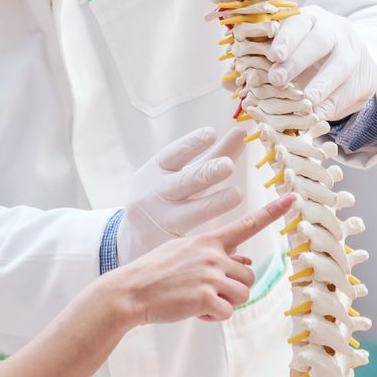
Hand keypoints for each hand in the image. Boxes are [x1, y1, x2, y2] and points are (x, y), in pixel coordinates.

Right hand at [109, 194, 296, 324]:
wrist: (129, 292)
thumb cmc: (154, 273)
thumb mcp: (182, 253)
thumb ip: (216, 255)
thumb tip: (248, 265)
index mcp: (208, 241)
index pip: (246, 224)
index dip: (272, 212)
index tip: (293, 198)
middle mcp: (213, 255)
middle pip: (248, 277)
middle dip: (232, 290)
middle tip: (205, 292)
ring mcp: (210, 275)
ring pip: (241, 296)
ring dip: (223, 304)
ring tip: (196, 299)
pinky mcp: (205, 297)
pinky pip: (225, 314)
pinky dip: (210, 317)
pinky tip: (191, 309)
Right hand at [119, 125, 248, 263]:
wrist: (134, 236)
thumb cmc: (165, 196)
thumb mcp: (179, 173)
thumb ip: (211, 157)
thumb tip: (241, 133)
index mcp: (156, 170)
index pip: (174, 154)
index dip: (191, 144)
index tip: (211, 133)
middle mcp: (158, 193)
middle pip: (185, 182)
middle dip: (206, 173)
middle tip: (228, 165)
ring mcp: (164, 220)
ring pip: (193, 212)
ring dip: (215, 203)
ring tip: (237, 194)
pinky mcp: (172, 243)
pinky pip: (196, 239)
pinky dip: (214, 236)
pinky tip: (234, 237)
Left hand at [266, 6, 376, 122]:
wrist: (349, 64)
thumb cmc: (305, 57)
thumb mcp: (285, 55)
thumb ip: (260, 65)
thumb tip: (231, 83)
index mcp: (309, 20)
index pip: (298, 23)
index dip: (286, 38)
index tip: (273, 55)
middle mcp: (335, 30)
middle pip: (320, 40)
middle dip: (298, 60)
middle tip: (277, 80)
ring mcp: (355, 50)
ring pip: (341, 65)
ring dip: (321, 86)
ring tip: (305, 103)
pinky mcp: (368, 72)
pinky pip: (354, 87)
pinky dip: (335, 103)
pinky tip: (320, 114)